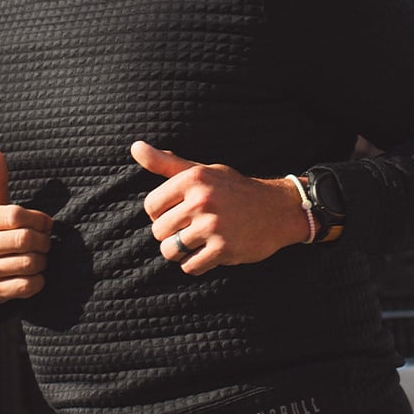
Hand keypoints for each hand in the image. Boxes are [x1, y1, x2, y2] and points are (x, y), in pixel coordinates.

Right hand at [0, 149, 53, 303]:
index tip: (46, 223)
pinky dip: (39, 280)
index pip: (16, 215)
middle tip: (46, 241)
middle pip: (25, 240)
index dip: (39, 219)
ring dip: (43, 260)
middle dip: (44, 240)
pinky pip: (27, 286)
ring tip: (41, 256)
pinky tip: (36, 274)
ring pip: (29, 264)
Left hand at [131, 141, 309, 275]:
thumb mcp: (203, 171)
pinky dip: (196, 264)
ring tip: (197, 243)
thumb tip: (135, 147)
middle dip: (171, 234)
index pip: (151, 206)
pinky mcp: (224, 249)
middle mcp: (202, 200)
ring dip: (181, 252)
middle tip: (191, 229)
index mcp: (193, 178)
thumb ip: (168, 163)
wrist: (278, 209)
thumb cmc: (234, 189)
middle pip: (159, 231)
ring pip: (170, 251)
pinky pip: (190, 266)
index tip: (180, 212)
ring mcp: (213, 225)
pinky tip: (209, 253)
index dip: (161, 213)